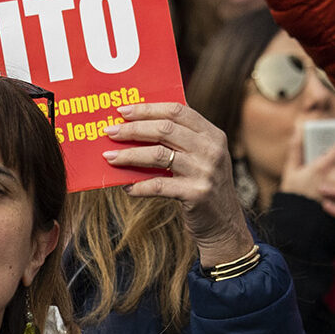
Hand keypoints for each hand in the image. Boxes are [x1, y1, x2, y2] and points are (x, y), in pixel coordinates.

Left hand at [103, 102, 257, 265]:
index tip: (122, 110)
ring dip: (129, 155)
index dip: (148, 109)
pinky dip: (139, 186)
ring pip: (158, 155)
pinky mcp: (196, 194)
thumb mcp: (202, 157)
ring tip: (109, 157)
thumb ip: (181, 140)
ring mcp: (205, 171)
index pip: (178, 111)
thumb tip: (136, 127)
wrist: (225, 224)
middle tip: (110, 131)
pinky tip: (126, 187)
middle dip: (133, 129)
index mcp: (212, 134)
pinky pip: (159, 185)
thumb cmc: (204, 185)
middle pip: (165, 129)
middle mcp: (211, 149)